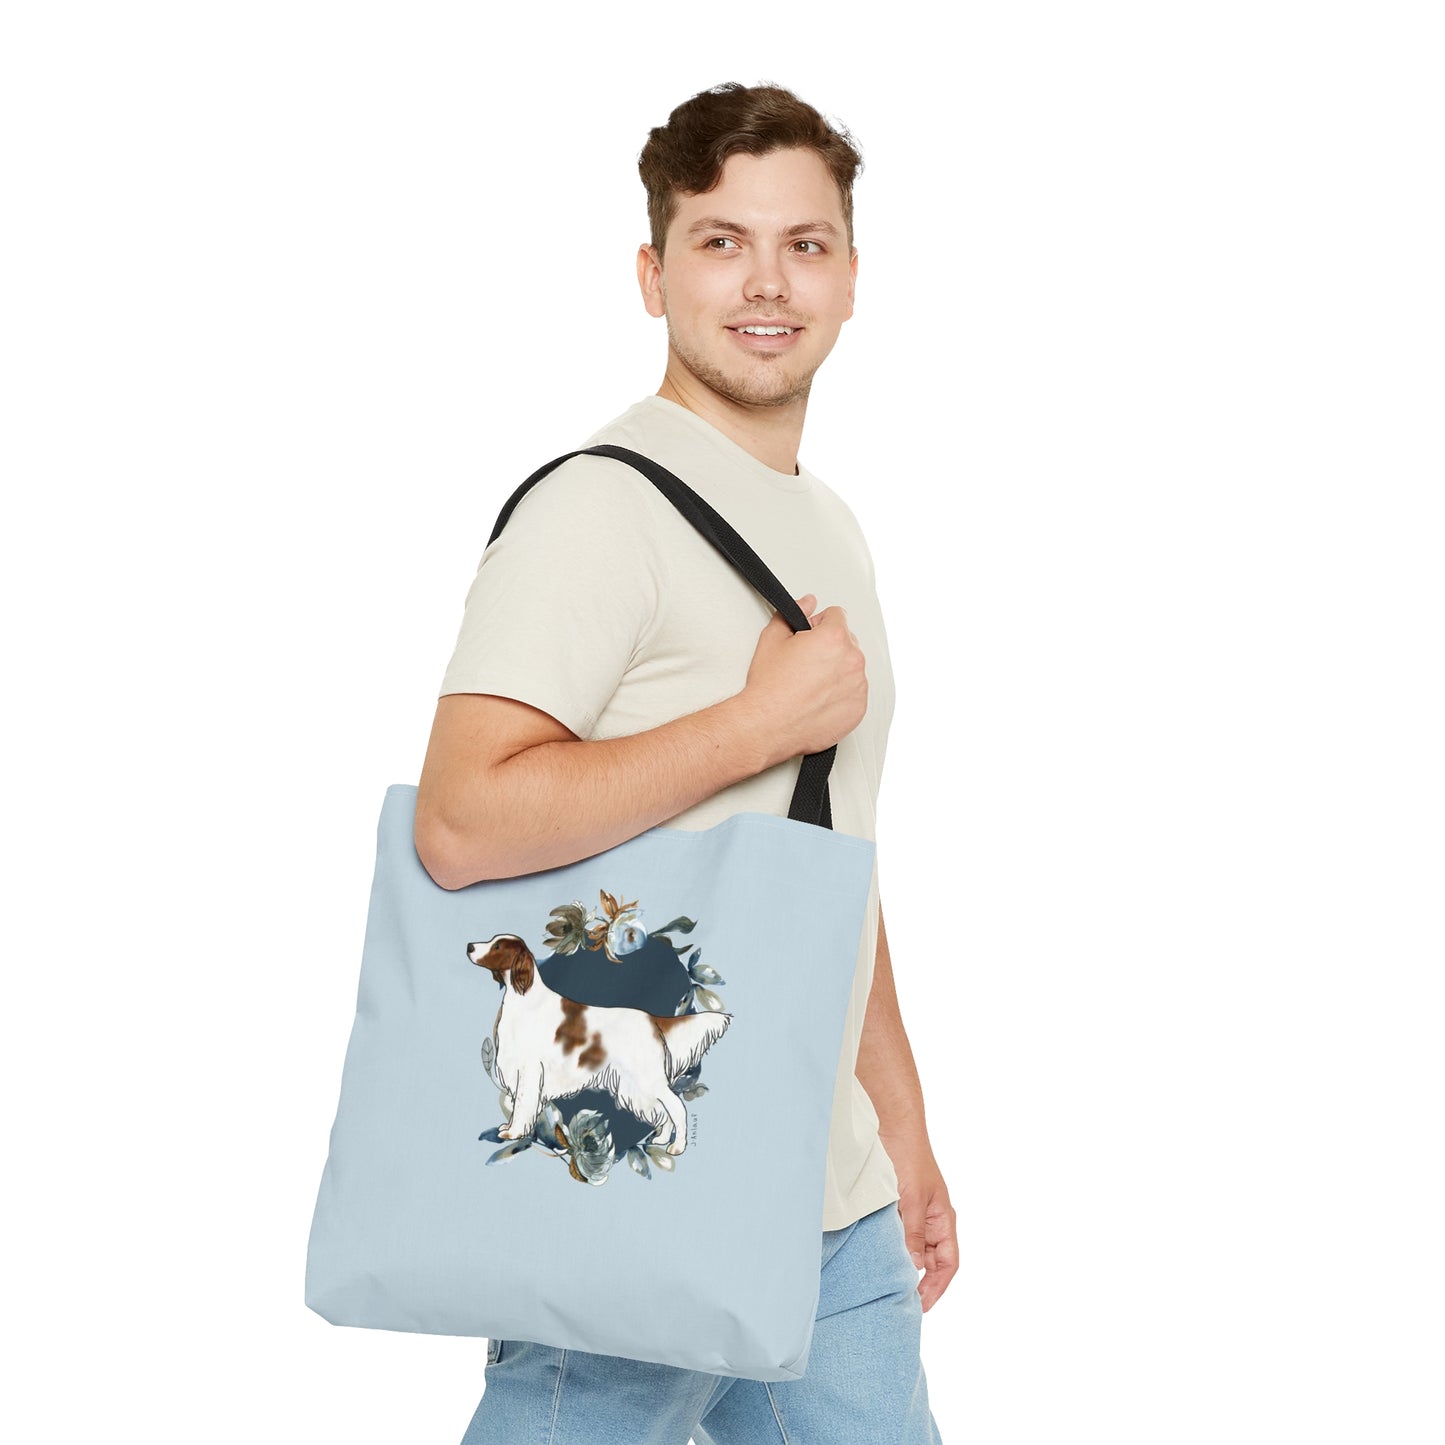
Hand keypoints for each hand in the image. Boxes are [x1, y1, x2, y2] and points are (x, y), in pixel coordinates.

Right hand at [742, 592, 868, 764]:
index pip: (837, 615)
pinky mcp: (858, 709)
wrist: (767, 725)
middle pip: (848, 641)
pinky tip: (818, 699)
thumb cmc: (769, 687)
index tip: (808, 639)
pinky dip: (841, 694)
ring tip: (810, 684)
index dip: (818, 624)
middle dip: (830, 647)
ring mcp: (858, 686)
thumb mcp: (772, 638)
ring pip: (852, 667)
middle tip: (805, 664)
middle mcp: (852, 660)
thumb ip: (795, 612)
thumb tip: (808, 603)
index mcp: (834, 637)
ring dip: (837, 671)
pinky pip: (855, 693)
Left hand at [887, 1134, 957, 1311]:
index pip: (948, 1262)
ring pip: (912, 1249)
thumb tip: (913, 1268)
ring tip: (887, 1285)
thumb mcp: (912, 1199)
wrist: (892, 1126)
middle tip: (900, 1301)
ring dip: (903, 1265)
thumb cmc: (909, 1157)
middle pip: (930, 1261)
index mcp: (943, 1219)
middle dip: (919, 1282)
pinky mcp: (895, 1207)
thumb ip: (913, 1233)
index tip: (921, 1305)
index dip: (938, 1286)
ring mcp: (913, 1213)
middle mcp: (931, 1219)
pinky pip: (896, 1235)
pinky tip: (877, 1257)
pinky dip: (890, 1248)